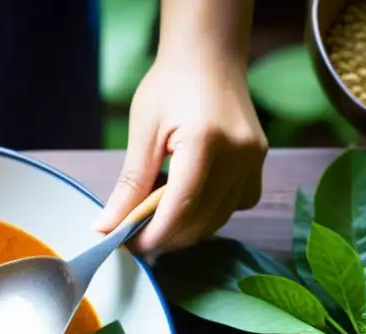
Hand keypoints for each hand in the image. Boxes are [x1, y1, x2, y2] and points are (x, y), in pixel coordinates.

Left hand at [96, 49, 266, 252]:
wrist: (208, 55)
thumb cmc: (170, 85)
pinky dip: (209, 213)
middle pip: (202, 221)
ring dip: (186, 228)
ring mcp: (254, 159)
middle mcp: (239, 155)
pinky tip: (187, 201)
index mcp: (207, 143)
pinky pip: (235, 205)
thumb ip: (129, 184)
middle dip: (167, 237)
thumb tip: (107, 225)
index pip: (181, 209)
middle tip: (135, 233)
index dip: (154, 236)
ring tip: (156, 217)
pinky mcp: (258, 162)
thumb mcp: (142, 132)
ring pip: (219, 218)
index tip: (128, 245)